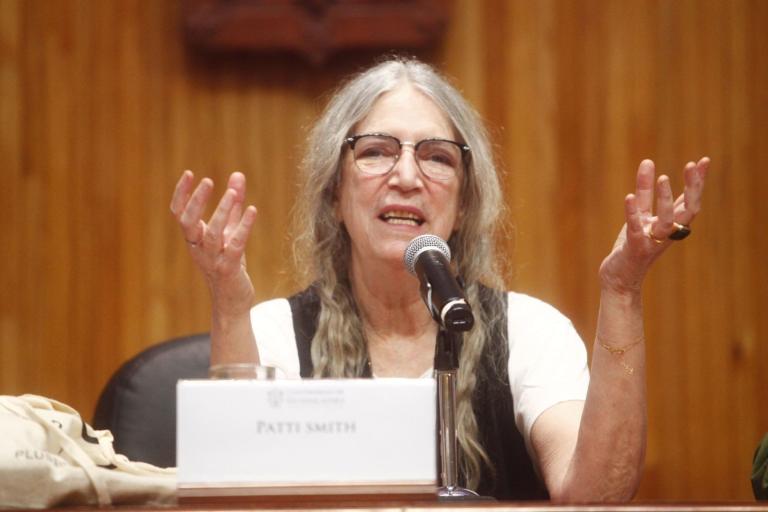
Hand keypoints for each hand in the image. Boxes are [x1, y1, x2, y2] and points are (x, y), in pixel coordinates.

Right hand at [170, 170, 257, 315]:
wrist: (232, 301)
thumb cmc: (229, 263)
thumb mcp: (230, 230)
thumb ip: (233, 204)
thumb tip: (237, 175)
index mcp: (194, 239)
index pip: (179, 214)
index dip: (181, 194)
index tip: (189, 173)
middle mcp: (199, 249)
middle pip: (189, 222)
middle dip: (196, 201)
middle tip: (207, 181)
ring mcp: (213, 260)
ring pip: (212, 234)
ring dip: (222, 212)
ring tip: (232, 193)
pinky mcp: (229, 269)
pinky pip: (235, 245)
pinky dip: (244, 227)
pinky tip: (253, 211)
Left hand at [599, 157, 708, 293]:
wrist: (620, 277)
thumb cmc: (634, 244)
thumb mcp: (641, 214)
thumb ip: (645, 190)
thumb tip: (648, 162)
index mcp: (672, 224)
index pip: (690, 201)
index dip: (697, 182)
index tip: (703, 161)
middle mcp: (667, 233)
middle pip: (687, 211)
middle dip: (692, 188)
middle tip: (692, 165)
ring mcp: (652, 242)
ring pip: (666, 222)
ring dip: (666, 200)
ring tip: (663, 178)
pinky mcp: (634, 249)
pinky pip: (636, 230)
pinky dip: (632, 214)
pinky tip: (629, 197)